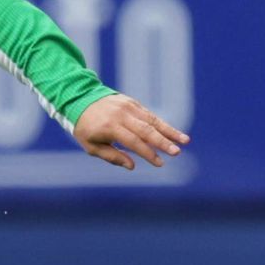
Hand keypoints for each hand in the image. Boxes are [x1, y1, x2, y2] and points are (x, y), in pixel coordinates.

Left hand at [71, 94, 187, 170]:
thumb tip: (132, 166)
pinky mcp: (132, 102)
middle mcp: (121, 115)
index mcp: (110, 127)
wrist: (79, 98)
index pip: (134, 142)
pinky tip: (173, 132)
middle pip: (146, 130)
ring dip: (169, 131)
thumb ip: (112, 156)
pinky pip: (149, 114)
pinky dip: (162, 123)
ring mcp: (128, 107)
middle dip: (163, 142)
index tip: (160, 163)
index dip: (148, 154)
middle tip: (177, 152)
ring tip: (185, 141)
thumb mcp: (91, 146)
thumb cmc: (85, 127)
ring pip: (152, 120)